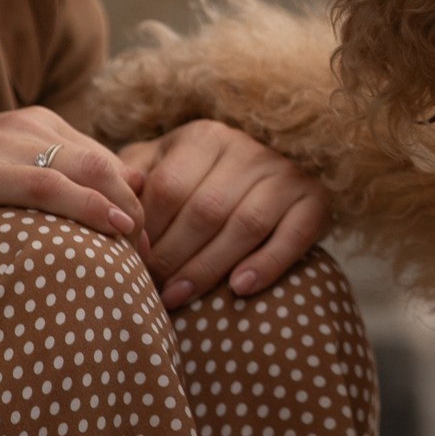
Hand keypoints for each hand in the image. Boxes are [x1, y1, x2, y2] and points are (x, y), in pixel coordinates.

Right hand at [0, 107, 147, 296]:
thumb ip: (44, 192)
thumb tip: (111, 218)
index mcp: (30, 126)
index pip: (107, 160)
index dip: (137, 201)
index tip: (155, 247)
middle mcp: (19, 126)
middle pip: (108, 164)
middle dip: (140, 210)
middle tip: (159, 261)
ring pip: (87, 170)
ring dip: (125, 212)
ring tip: (147, 256)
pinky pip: (47, 187)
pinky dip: (88, 206)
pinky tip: (117, 229)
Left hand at [117, 119, 329, 308]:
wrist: (270, 166)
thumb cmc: (198, 176)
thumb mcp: (161, 162)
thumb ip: (134, 176)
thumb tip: (120, 197)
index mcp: (205, 138)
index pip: (169, 187)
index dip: (147, 231)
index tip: (129, 262)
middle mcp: (248, 149)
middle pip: (206, 210)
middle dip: (173, 257)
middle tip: (151, 290)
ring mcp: (286, 173)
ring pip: (246, 225)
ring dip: (209, 267)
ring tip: (178, 297)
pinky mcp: (315, 200)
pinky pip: (294, 236)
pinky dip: (268, 264)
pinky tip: (239, 289)